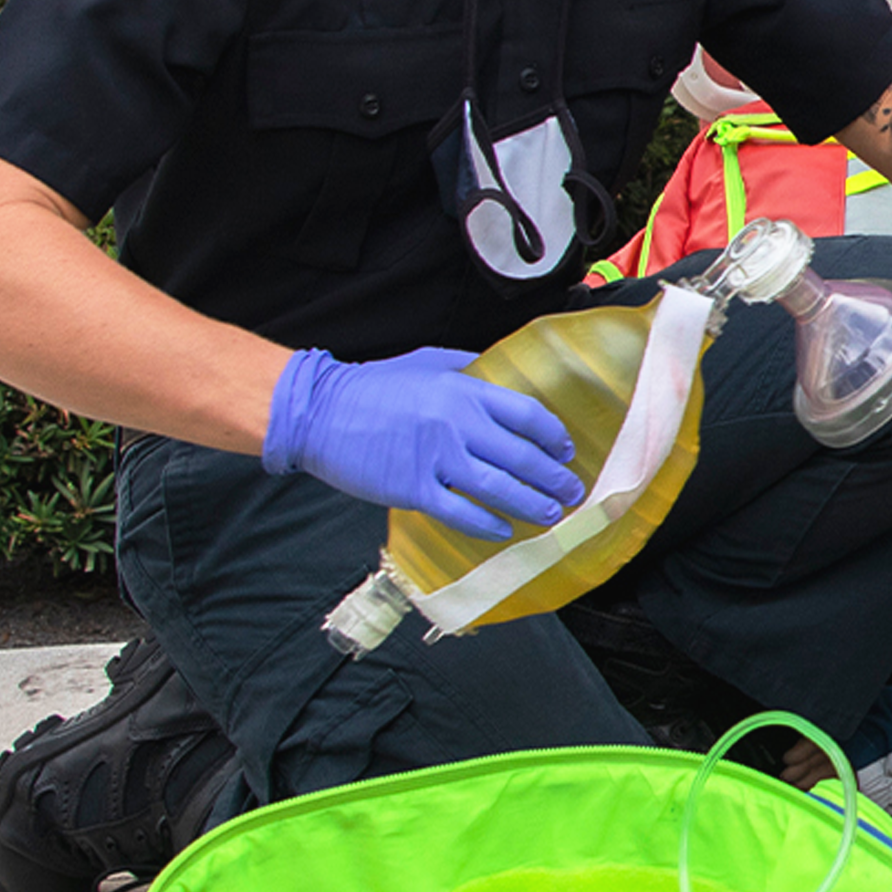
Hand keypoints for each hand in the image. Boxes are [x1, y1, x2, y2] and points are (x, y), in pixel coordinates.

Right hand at [262, 346, 584, 540]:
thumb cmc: (373, 386)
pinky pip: (461, 512)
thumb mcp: (428, 362)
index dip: (554, 436)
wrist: (319, 412)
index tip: (566, 450)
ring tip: (551, 513)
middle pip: (522, 457)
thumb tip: (502, 376)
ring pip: (499, 489)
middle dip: (555, 478)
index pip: (528, 415)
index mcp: (465, 391)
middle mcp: (457, 424)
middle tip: (572, 491)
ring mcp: (435, 458)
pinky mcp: (412, 489)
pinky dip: (487, 524)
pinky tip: (503, 529)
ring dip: (532, 504)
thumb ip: (470, 369)